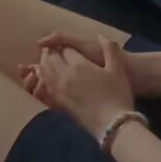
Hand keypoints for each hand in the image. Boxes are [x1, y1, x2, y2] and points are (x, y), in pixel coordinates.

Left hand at [19, 37, 135, 136]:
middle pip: (49, 58)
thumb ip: (110, 49)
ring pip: (43, 72)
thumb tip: (102, 36)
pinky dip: (43, 81)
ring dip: (43, 65)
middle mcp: (64, 76)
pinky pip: (44, 88)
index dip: (65, 46)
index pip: (64, 49)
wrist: (113, 124)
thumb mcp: (117, 69)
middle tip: (54, 52)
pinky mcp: (58, 104)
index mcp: (78, 65)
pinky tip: (49, 81)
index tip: (66, 46)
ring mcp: (59, 91)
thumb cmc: (118, 95)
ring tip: (49, 63)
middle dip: (50, 53)